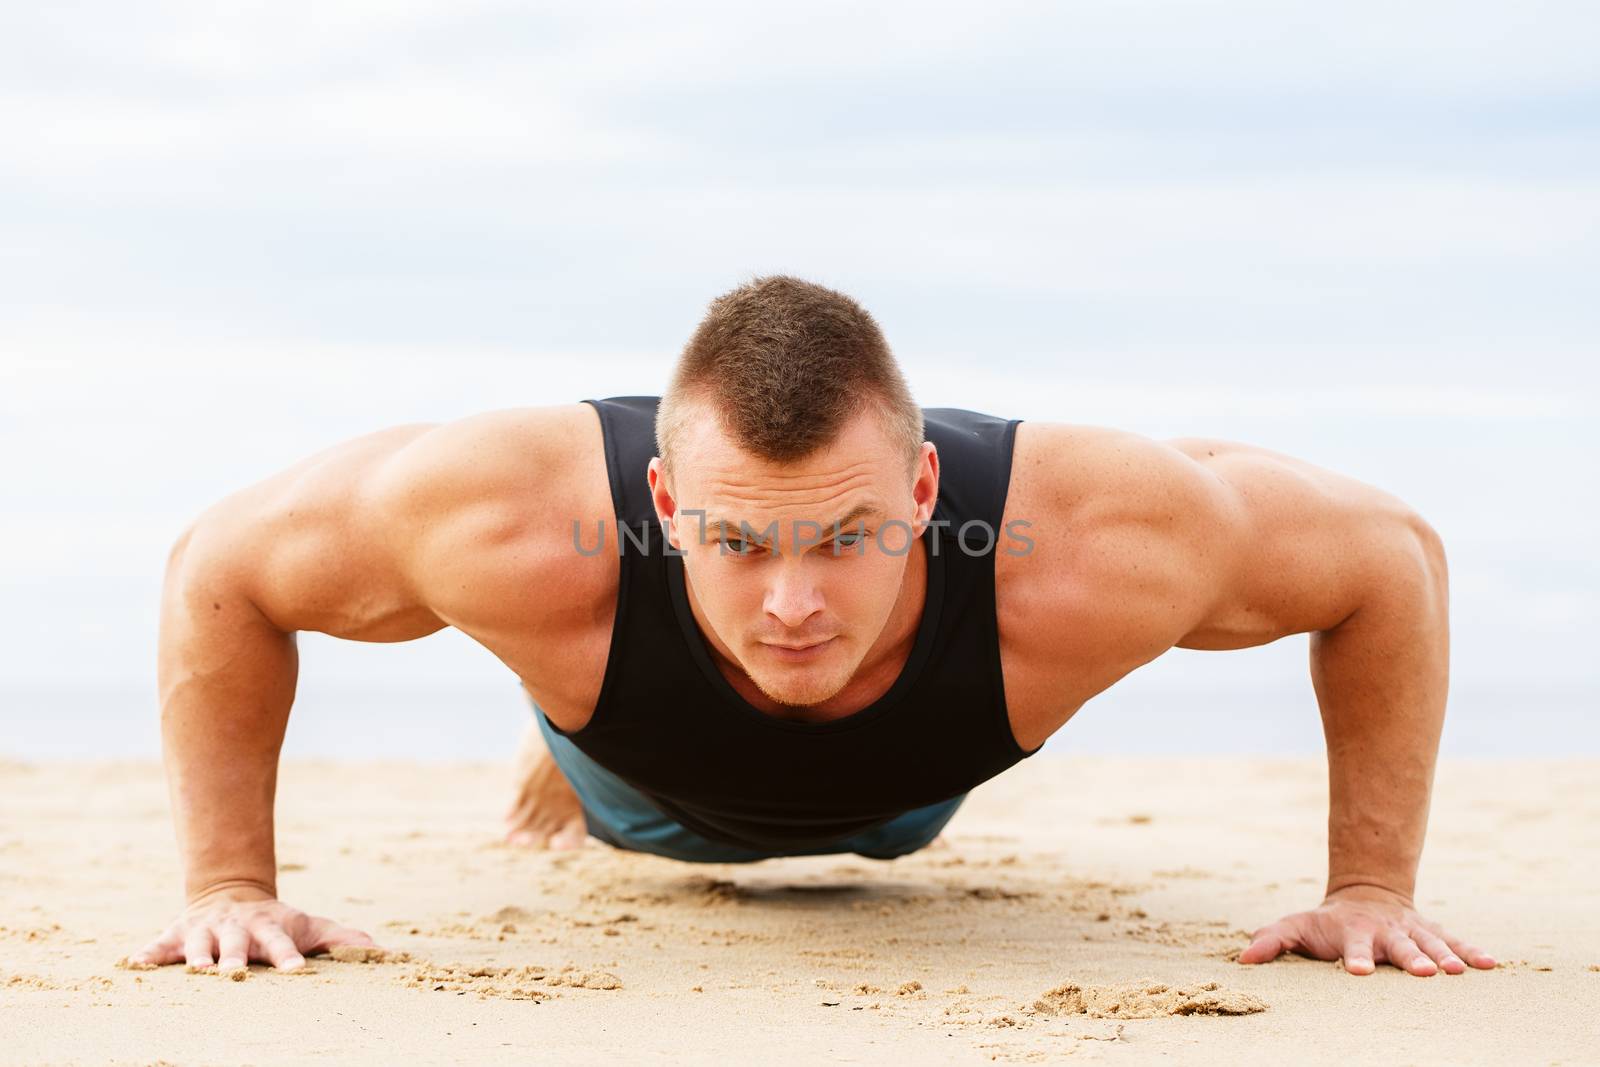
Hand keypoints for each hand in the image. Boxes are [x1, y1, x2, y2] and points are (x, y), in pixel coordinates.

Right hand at [127, 884, 378, 971]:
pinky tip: (135, 964)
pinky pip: (159, 946)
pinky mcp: (176, 935)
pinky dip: (149, 954)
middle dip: (235, 957)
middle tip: (233, 973)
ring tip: (196, 970)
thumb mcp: (308, 926)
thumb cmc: (276, 922)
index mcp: (269, 928)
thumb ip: (341, 939)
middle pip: (236, 944)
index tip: (297, 971)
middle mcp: (236, 928)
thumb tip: (381, 952)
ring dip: (196, 956)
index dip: (289, 956)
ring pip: (199, 943)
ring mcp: (205, 930)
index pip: (282, 943)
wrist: (231, 894)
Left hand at [1238, 884, 1495, 975]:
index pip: (1352, 946)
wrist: (1364, 895)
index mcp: (1352, 932)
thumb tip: (1243, 960)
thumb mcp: (1296, 926)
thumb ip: (1272, 941)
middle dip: (1410, 958)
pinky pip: (1455, 941)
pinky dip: (1472, 951)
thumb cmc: (1326, 923)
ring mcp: (1411, 930)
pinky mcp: (1432, 933)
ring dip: (1445, 956)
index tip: (1357, 971)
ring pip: (1430, 942)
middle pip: (1398, 945)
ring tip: (1458, 972)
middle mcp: (1385, 931)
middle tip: (1423, 973)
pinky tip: (1491, 964)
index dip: (1354, 957)